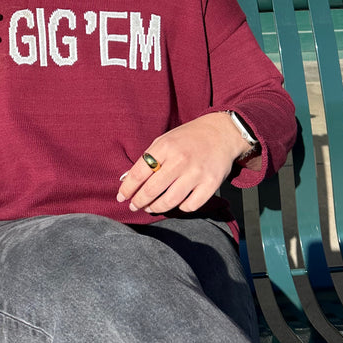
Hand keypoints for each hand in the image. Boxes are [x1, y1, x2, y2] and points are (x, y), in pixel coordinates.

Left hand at [115, 111, 250, 214]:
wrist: (221, 133)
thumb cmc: (188, 138)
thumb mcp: (165, 141)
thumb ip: (148, 159)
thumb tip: (126, 180)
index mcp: (165, 146)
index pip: (139, 173)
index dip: (127, 188)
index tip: (121, 197)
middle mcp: (180, 160)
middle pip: (151, 189)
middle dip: (138, 202)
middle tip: (133, 206)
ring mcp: (197, 173)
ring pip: (170, 201)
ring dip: (155, 207)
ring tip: (150, 207)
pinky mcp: (211, 184)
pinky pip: (190, 205)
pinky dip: (180, 208)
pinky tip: (176, 204)